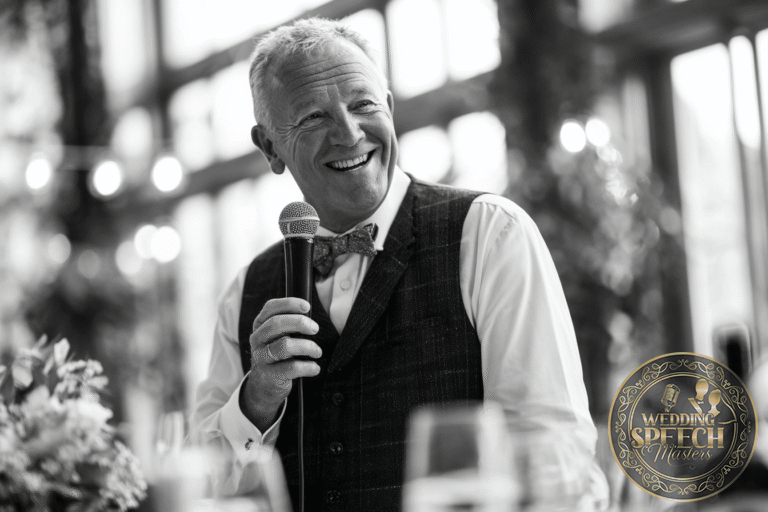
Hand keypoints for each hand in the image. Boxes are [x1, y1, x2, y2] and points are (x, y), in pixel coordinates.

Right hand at [242, 298, 321, 430]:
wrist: (264, 385)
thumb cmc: (277, 355)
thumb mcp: (278, 337)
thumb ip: (289, 325)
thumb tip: (310, 318)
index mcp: (260, 325)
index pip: (271, 307)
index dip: (289, 303)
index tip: (307, 306)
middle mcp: (257, 339)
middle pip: (276, 324)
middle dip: (300, 323)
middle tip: (315, 328)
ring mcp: (261, 357)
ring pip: (285, 346)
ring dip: (308, 347)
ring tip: (317, 352)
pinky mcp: (269, 375)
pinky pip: (292, 368)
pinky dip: (308, 367)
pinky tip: (314, 367)